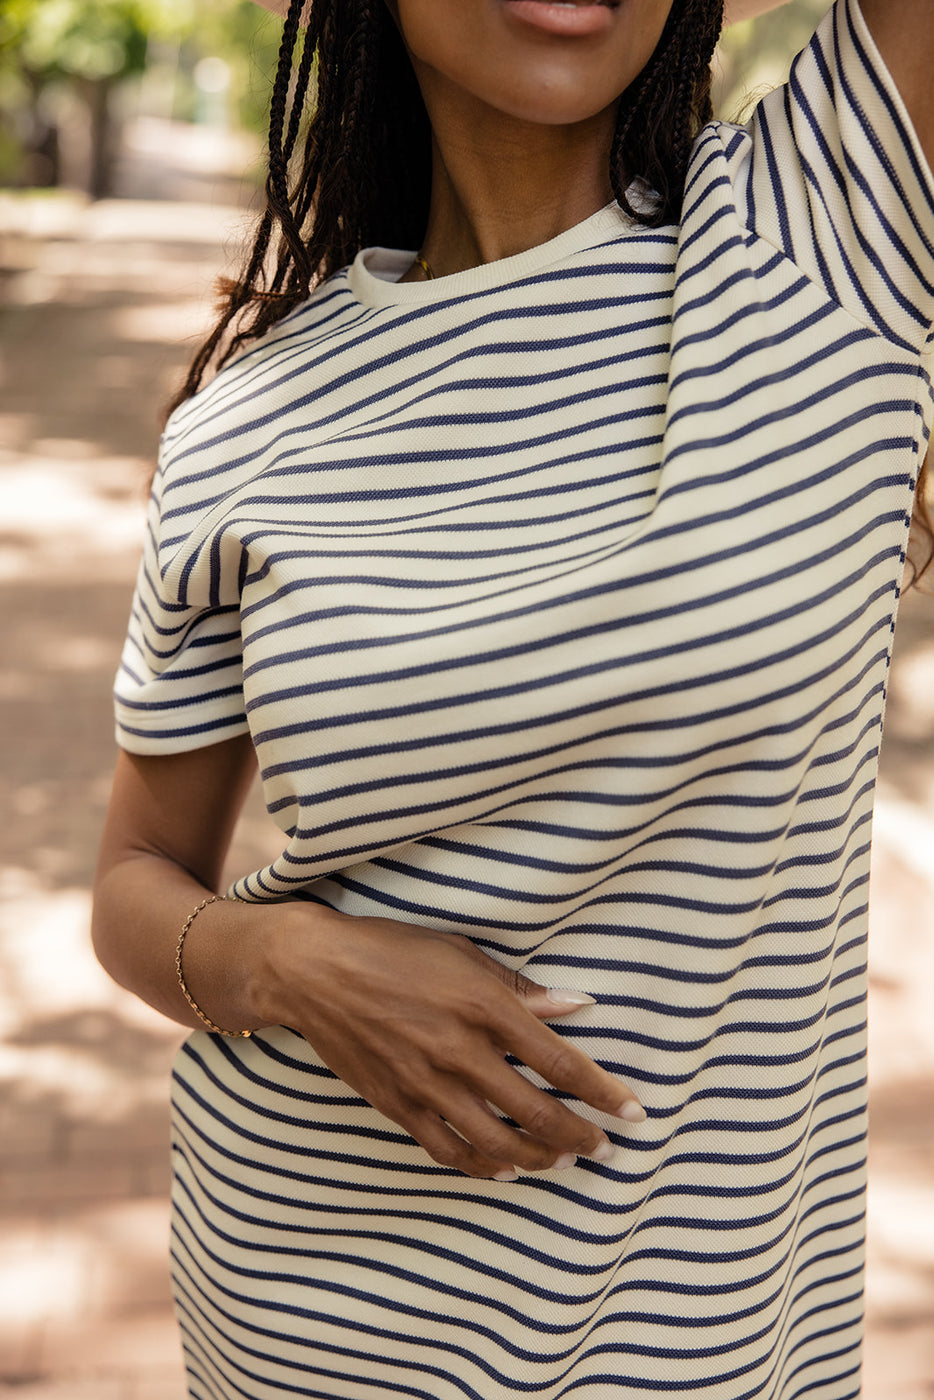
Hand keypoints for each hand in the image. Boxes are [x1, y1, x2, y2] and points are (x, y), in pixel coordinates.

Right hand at [253, 908, 644, 1179]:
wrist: (313, 970)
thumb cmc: (392, 950)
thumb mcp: (461, 953)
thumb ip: (520, 988)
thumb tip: (577, 1005)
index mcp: (484, 1006)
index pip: (560, 1062)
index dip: (603, 1094)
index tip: (634, 1113)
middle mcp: (460, 1051)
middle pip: (537, 1112)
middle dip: (580, 1136)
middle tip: (605, 1148)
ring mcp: (426, 1083)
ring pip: (496, 1142)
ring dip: (538, 1157)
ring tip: (562, 1160)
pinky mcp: (397, 1104)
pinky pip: (447, 1149)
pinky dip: (482, 1165)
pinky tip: (505, 1168)